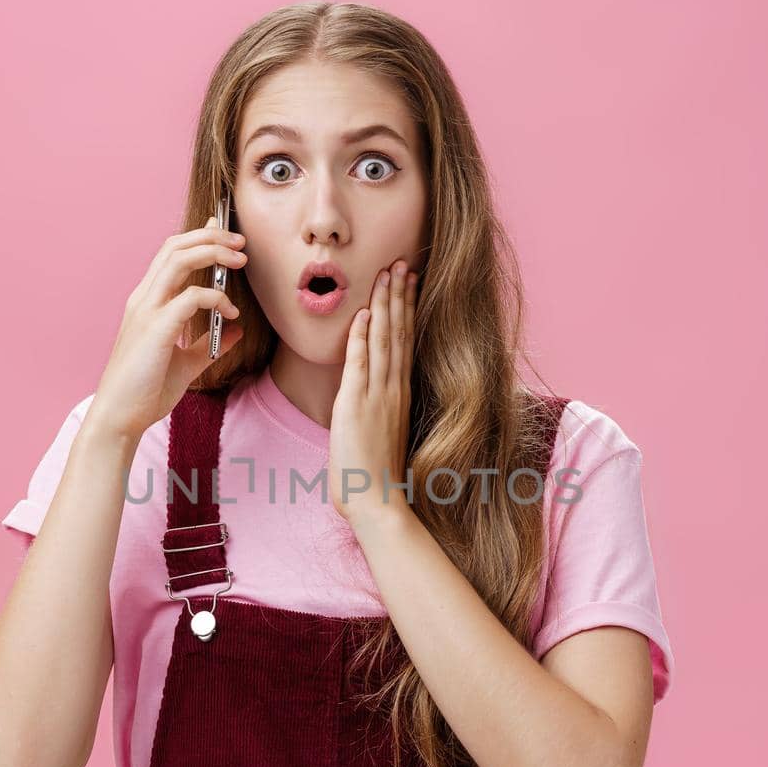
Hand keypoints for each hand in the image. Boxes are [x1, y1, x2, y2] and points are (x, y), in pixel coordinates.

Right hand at [89, 216, 247, 440]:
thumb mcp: (187, 364)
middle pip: (175, 247)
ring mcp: (146, 311)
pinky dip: (216, 298)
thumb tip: (236, 329)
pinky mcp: (155, 329)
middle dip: (211, 236)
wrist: (121, 417)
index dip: (197, 236)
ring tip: (240, 261)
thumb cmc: (146, 392)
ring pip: (179, 260)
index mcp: (147, 303)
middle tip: (241, 243)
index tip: (223, 232)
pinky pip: (190, 298)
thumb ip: (210, 344)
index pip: (170, 254)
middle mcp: (143, 299)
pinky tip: (231, 313)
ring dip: (213, 253)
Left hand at [329, 258, 419, 530]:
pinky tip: (366, 311)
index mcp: (401, 395)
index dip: (406, 310)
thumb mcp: (380, 437)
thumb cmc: (376, 479)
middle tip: (402, 264)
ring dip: (385, 304)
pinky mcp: (359, 404)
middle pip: (399, 332)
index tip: (408, 284)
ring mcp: (379, 395)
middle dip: (400, 296)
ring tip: (388, 273)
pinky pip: (362, 362)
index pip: (405, 343)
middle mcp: (395, 389)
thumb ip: (378, 414)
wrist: (378, 502)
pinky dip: (363, 335)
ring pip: (385, 340)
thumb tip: (371, 406)